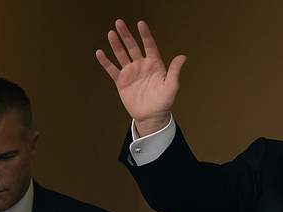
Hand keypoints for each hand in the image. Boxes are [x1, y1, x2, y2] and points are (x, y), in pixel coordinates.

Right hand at [96, 19, 185, 135]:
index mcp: (154, 64)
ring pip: (121, 55)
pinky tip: (100, 53)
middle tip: (119, 23)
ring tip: (111, 34)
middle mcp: (141, 65)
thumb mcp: (171, 86)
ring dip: (116, 44)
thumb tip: (182, 57)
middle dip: (126, 35)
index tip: (141, 24)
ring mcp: (130, 72)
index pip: (149, 45)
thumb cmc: (164, 102)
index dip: (145, 35)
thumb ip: (174, 71)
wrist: (151, 117)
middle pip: (132, 46)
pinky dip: (105, 62)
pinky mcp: (121, 81)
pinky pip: (112, 69)